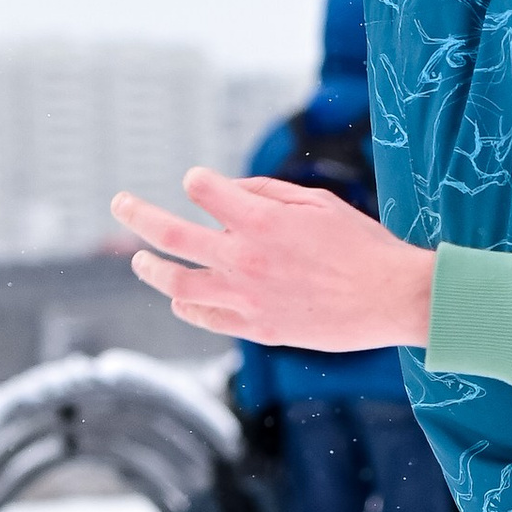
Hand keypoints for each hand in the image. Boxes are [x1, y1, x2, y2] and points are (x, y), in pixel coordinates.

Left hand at [113, 171, 436, 348]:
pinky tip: (179, 297)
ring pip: (177, 284)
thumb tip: (227, 191)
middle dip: (137, 214)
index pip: (202, 190)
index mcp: (261, 221)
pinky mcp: (259, 329)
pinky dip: (187, 306)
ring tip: (139, 260)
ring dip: (151, 270)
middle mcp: (245, 259)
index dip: (198, 182)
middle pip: (170, 235)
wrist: (392, 298)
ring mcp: (247, 298)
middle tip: (119, 203)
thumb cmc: (362, 245)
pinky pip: (206, 318)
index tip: (199, 183)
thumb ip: (266, 194)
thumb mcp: (317, 203)